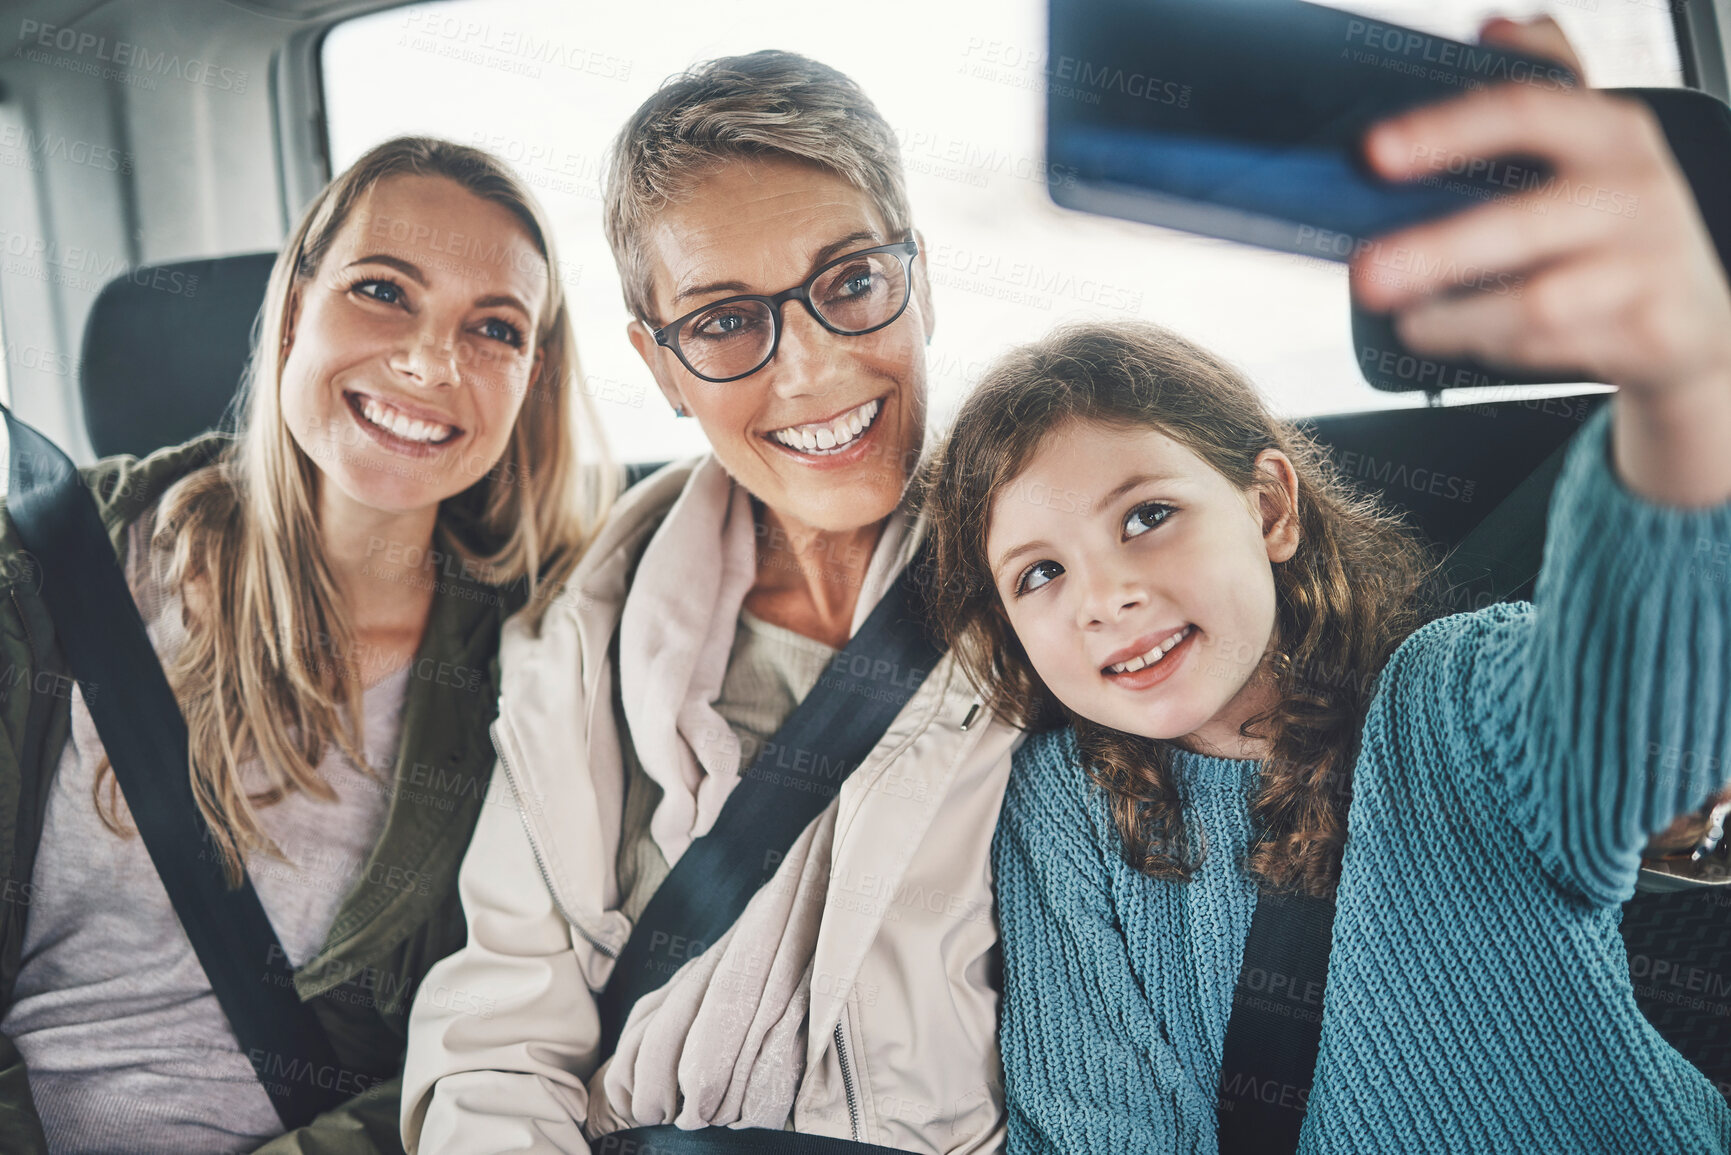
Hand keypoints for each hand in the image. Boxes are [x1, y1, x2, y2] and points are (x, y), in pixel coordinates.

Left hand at [1349, 17, 1730, 403]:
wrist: (1695, 314)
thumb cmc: (1616, 221)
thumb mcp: (1592, 144)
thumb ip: (1543, 80)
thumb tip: (1495, 27)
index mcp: (1610, 132)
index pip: (1524, 112)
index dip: (1446, 128)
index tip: (1376, 151)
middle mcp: (1634, 191)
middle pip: (1521, 224)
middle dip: (1436, 252)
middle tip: (1367, 274)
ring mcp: (1645, 265)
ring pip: (1533, 302)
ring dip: (1456, 318)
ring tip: (1410, 320)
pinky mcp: (1650, 330)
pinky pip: (1550, 347)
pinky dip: (1499, 348)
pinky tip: (1471, 339)